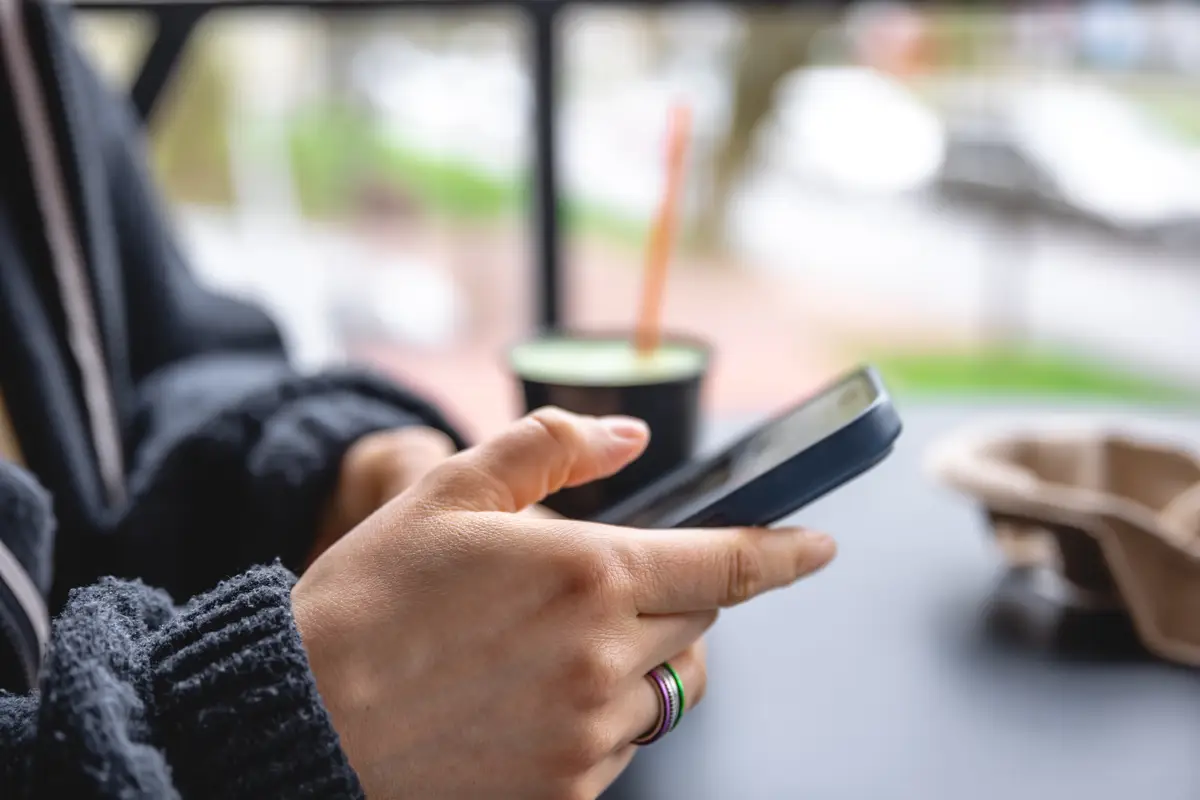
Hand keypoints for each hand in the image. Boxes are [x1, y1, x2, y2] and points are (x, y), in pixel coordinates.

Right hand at [293, 408, 836, 799]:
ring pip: (660, 690)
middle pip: (697, 625)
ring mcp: (588, 735)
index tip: (818, 545)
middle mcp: (604, 659)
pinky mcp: (565, 793)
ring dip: (630, 661)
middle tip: (598, 589)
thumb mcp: (447, 493)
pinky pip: (615, 748)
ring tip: (540, 652)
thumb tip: (629, 437)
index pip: (726, 564)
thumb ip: (550, 449)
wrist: (299, 722)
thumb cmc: (368, 602)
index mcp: (588, 574)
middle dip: (673, 599)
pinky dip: (593, 719)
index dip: (783, 551)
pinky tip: (521, 704)